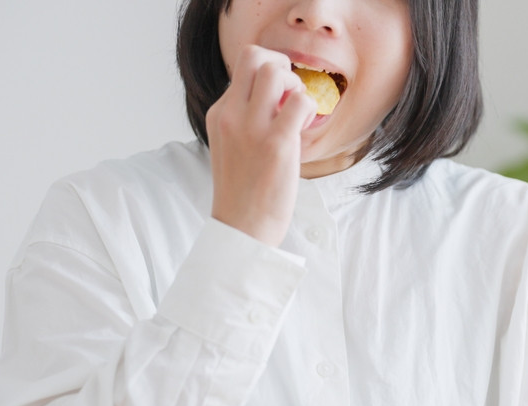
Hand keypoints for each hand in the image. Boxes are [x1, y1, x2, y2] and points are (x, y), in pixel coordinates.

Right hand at [205, 45, 317, 245]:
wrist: (242, 227)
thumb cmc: (244, 190)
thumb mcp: (231, 145)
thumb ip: (244, 118)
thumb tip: (273, 97)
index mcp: (219, 114)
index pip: (242, 65)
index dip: (268, 73)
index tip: (276, 98)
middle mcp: (231, 115)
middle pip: (254, 55)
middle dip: (280, 65)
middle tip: (288, 95)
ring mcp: (252, 127)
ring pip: (276, 71)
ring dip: (295, 86)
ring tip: (295, 115)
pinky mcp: (276, 143)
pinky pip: (301, 101)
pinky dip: (308, 110)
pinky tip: (302, 132)